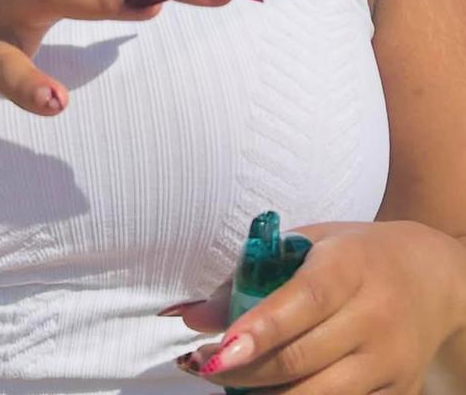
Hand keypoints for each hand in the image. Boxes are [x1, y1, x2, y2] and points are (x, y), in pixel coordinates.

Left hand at [164, 221, 465, 392]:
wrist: (432, 277)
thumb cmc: (356, 254)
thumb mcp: (307, 244)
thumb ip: (251, 275)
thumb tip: (192, 316)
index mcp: (350, 266)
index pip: (303, 302)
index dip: (259, 329)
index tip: (218, 349)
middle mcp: (375, 316)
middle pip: (302, 359)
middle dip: (244, 371)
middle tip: (204, 366)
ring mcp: (389, 361)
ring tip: (230, 380)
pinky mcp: (398, 392)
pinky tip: (269, 391)